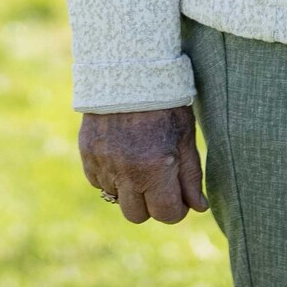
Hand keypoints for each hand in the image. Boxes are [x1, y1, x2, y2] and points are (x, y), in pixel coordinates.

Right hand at [78, 106, 206, 224]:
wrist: (128, 71)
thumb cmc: (165, 104)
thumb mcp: (185, 138)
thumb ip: (191, 177)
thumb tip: (198, 207)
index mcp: (156, 169)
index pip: (165, 215)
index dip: (175, 211)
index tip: (179, 199)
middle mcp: (127, 172)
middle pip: (136, 215)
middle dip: (150, 205)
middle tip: (158, 184)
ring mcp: (104, 164)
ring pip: (115, 198)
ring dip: (128, 190)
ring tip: (138, 163)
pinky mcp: (87, 154)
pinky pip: (97, 181)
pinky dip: (110, 176)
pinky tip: (121, 155)